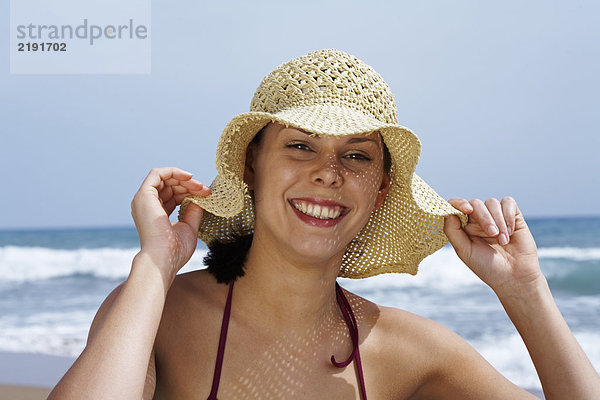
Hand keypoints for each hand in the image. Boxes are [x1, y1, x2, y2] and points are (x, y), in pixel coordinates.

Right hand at [130, 167, 210, 283]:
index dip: (189, 192)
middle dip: (189, 185)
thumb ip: (193, 212)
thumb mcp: (189, 227)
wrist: (164, 257)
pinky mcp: (144, 195)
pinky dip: (173, 172)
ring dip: (184, 179)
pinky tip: (188, 177)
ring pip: (165, 179)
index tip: (206, 195)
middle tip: (205, 190)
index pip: (173, 196)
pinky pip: (157, 173)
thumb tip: (199, 198)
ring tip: (200, 186)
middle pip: (170, 186)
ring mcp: (144, 200)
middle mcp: (147, 206)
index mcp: (156, 215)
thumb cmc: (175, 250)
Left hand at [443, 197, 541, 294]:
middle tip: (492, 233)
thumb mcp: (464, 251)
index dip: (458, 203)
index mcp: (463, 226)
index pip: (456, 206)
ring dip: (498, 220)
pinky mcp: (512, 216)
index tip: (467, 210)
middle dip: (484, 217)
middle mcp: (478, 219)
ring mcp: (495, 216)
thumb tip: (448, 212)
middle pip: (475, 204)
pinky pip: (508, 202)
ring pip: (492, 202)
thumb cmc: (487, 266)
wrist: (514, 277)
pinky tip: (511, 232)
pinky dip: (508, 215)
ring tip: (502, 241)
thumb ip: (452, 231)